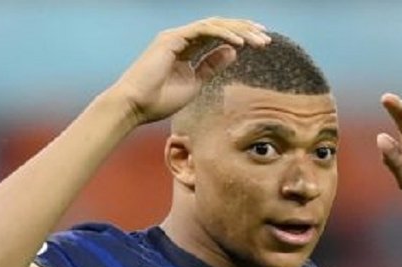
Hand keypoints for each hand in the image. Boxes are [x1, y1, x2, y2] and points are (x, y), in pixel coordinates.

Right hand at [108, 18, 270, 125]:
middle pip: (219, 26)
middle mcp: (182, 38)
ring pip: (214, 25)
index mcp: (186, 49)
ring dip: (238, 31)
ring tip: (258, 40)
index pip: (217, 36)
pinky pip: (203, 30)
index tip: (260, 42)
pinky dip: (223, 35)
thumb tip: (233, 52)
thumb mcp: (194, 83)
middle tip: (266, 37)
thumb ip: (211, 66)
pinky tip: (239, 44)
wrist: (135, 106)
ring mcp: (176, 36)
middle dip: (244, 29)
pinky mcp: (172, 39)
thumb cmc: (158, 100)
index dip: (239, 36)